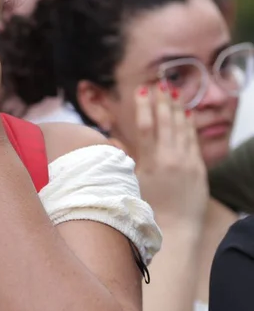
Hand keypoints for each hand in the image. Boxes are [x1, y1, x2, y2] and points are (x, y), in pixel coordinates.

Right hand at [119, 84, 207, 225]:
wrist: (177, 228)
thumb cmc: (147, 208)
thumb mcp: (129, 184)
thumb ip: (122, 159)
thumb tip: (111, 140)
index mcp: (151, 163)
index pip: (146, 128)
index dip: (144, 107)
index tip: (142, 90)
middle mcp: (170, 159)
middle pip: (166, 123)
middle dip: (162, 101)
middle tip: (159, 82)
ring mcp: (187, 163)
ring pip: (181, 128)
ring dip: (176, 108)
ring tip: (172, 91)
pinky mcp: (199, 168)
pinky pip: (193, 140)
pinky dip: (189, 125)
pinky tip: (186, 113)